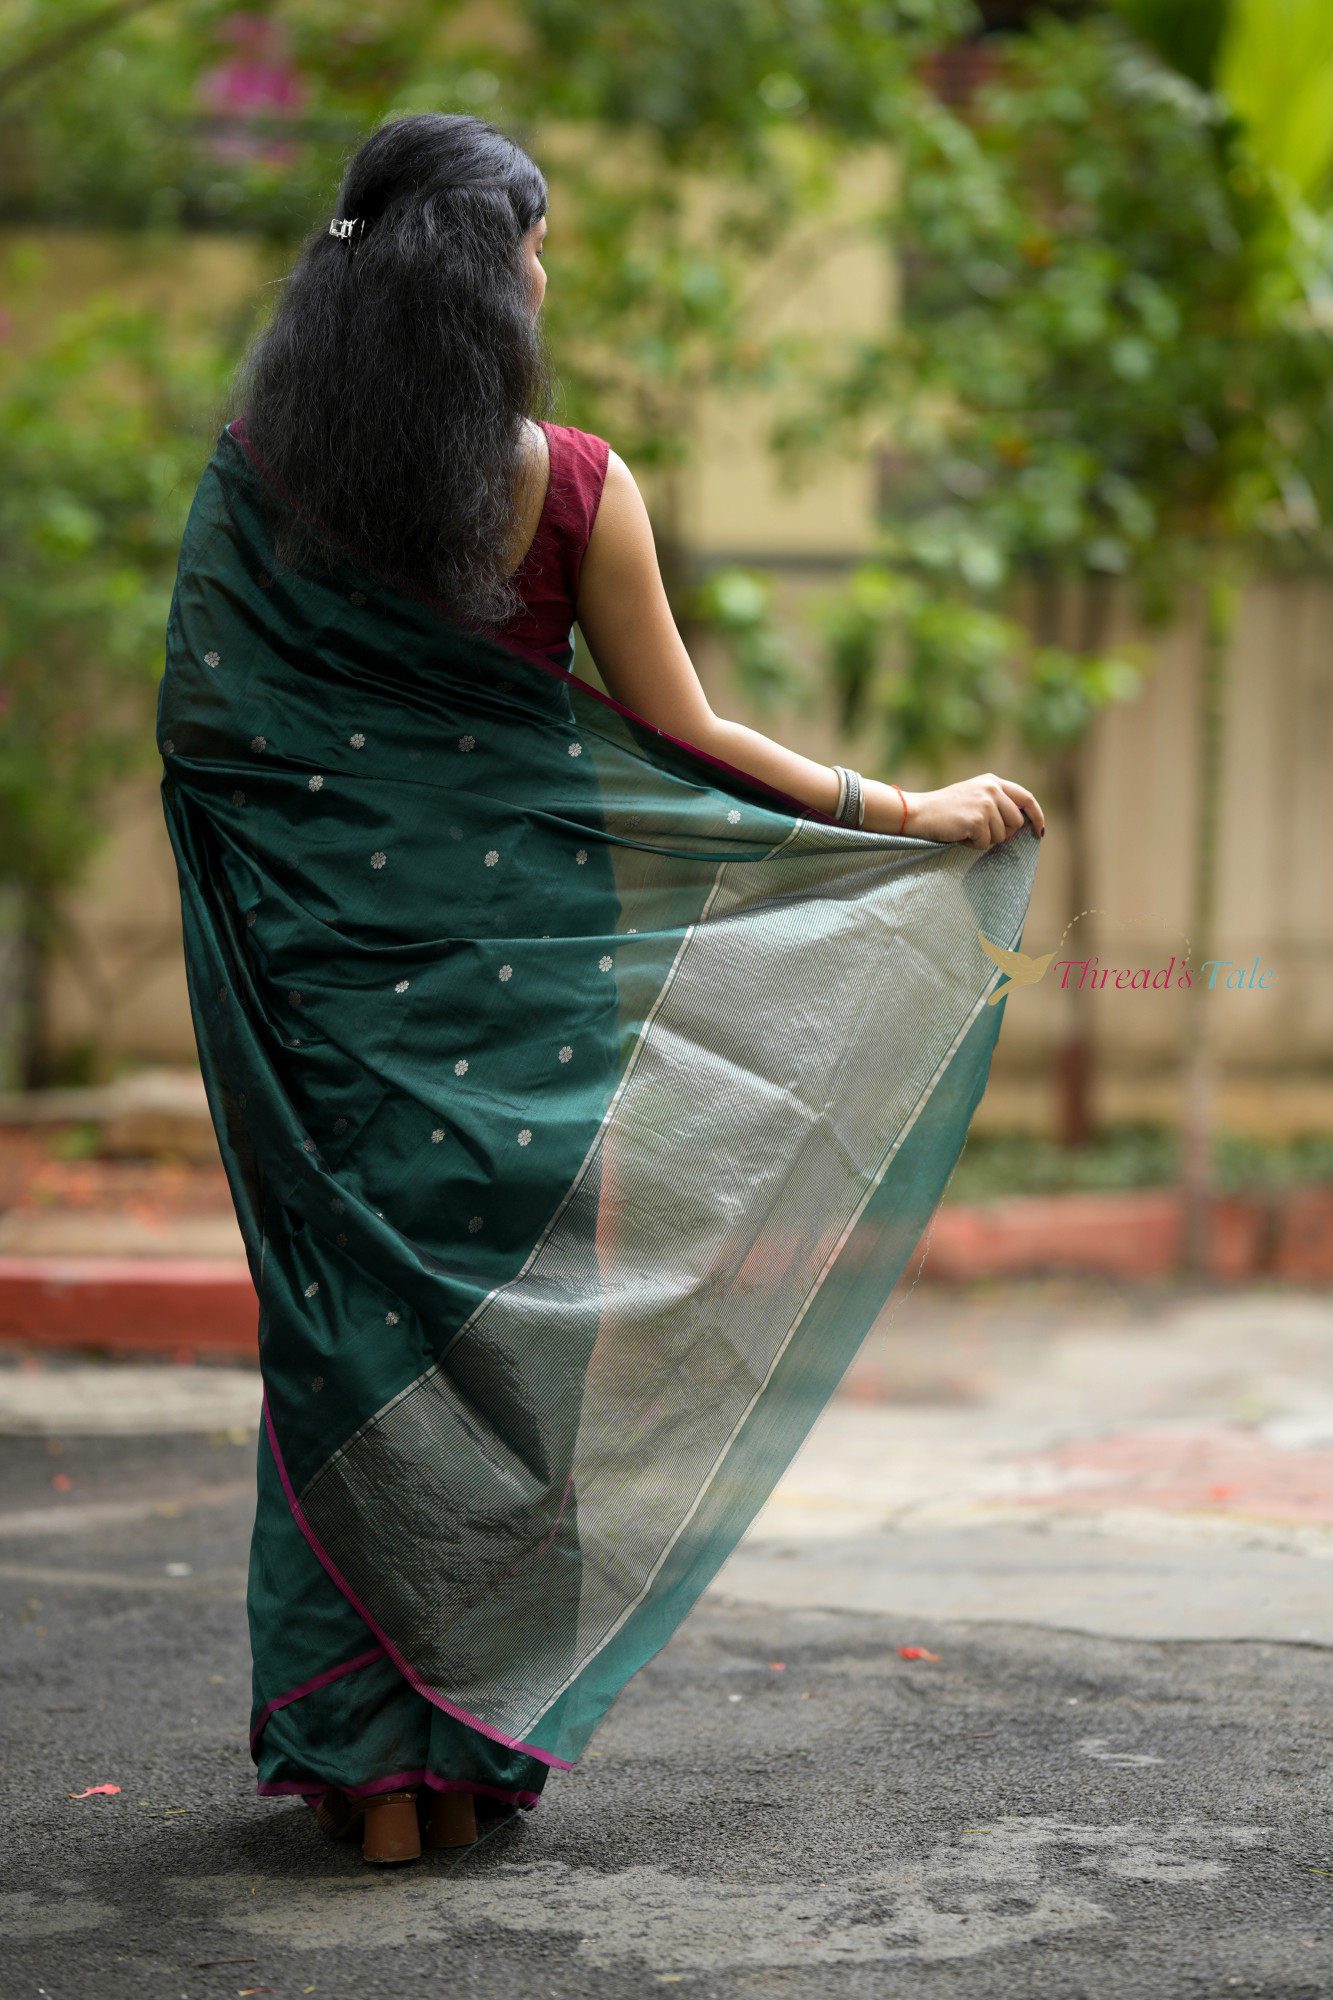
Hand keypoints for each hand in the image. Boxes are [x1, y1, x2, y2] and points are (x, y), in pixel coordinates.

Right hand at [867, 773, 1044, 846]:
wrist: (919, 813)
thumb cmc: (945, 809)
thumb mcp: (974, 796)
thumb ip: (997, 803)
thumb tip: (1020, 823)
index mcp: (993, 782)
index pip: (1026, 798)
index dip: (1036, 816)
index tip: (1039, 830)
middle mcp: (992, 789)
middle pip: (1016, 823)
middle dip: (1001, 833)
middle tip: (978, 830)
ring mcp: (986, 804)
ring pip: (1002, 836)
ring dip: (984, 839)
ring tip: (965, 829)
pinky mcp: (978, 820)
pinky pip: (985, 843)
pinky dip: (973, 844)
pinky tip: (959, 834)